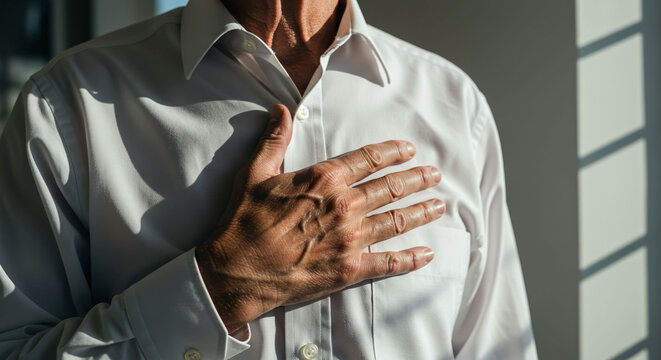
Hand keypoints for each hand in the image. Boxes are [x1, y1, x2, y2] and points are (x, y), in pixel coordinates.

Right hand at [196, 104, 444, 334]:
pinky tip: (426, 254)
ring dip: (421, 211)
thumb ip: (274, 141)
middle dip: (416, 179)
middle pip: (390, 188)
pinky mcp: (350, 269)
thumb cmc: (243, 222)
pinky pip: (388, 262)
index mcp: (324, 180)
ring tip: (438, 205)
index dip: (392, 152)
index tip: (409, 150)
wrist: (236, 271)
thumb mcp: (254, 173)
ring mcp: (350, 238)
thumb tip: (282, 111)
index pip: (368, 158)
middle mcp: (344, 206)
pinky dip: (410, 259)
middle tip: (434, 175)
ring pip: (397, 220)